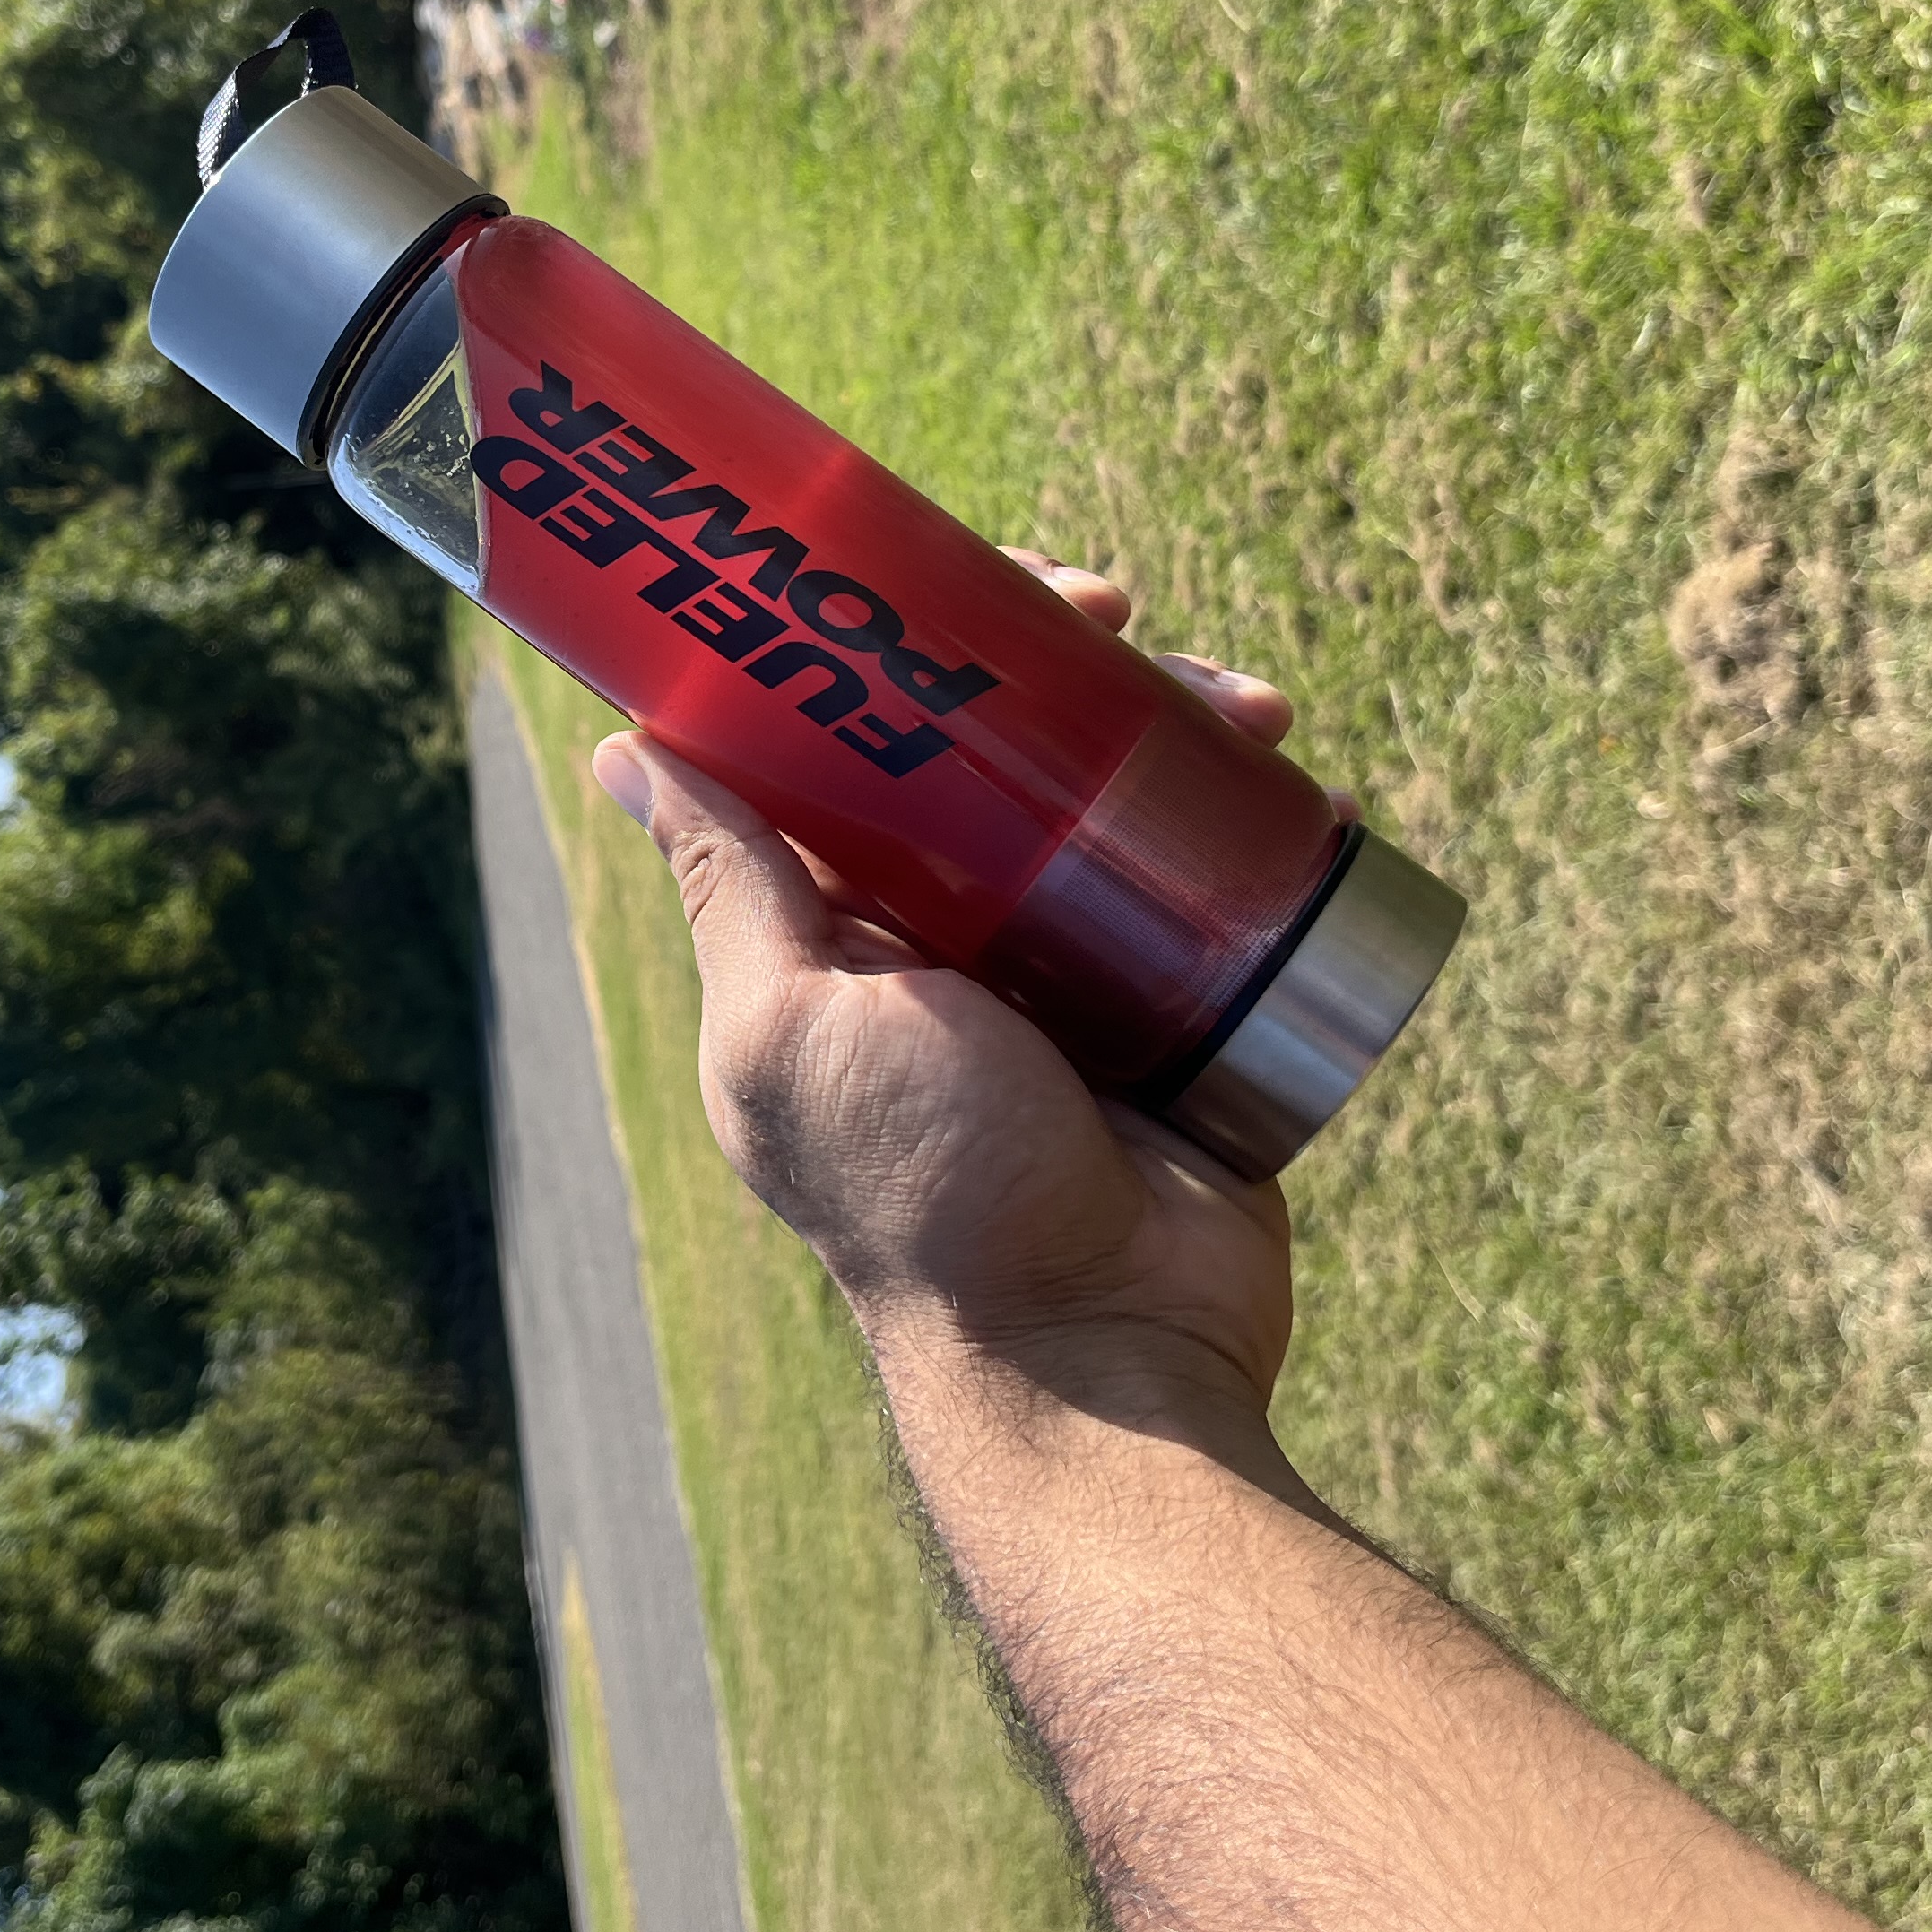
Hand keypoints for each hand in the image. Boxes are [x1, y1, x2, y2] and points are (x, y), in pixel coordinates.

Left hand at [588, 553, 1341, 1466]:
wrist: (1104, 1352)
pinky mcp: (1189, 1004)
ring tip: (1250, 707)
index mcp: (846, 928)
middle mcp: (958, 935)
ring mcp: (1082, 966)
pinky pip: (1226, 880)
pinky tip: (1305, 778)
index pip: (865, 740)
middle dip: (1068, 656)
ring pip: (1126, 790)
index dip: (910, 643)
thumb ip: (730, 891)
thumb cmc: (922, 1194)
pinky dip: (1266, 816)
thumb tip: (626, 749)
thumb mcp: (792, 1027)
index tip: (971, 579)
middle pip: (1009, 742)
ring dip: (1184, 715)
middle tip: (1119, 611)